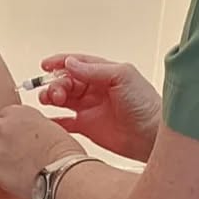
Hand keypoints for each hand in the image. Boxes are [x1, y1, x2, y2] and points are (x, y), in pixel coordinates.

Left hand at [0, 106, 81, 198]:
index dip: (6, 125)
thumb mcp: (50, 128)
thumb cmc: (65, 154)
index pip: (2, 114)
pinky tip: (9, 175)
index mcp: (19, 113)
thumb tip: (27, 135)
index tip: (11, 134)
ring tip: (0, 161)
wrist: (63, 175)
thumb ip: (31, 127)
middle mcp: (4, 127)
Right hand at [38, 55, 160, 161]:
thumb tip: (70, 63)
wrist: (154, 136)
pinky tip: (47, 120)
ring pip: (63, 100)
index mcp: (104, 74)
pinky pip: (65, 123)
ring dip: (52, 98)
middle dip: (56, 83)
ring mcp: (90, 109)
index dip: (60, 63)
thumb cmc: (147, 105)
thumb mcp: (122, 77)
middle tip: (54, 92)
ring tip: (49, 101)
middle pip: (66, 82)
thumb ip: (94, 70)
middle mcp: (96, 90)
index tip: (45, 65)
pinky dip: (54, 121)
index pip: (77, 64)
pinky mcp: (88, 128)